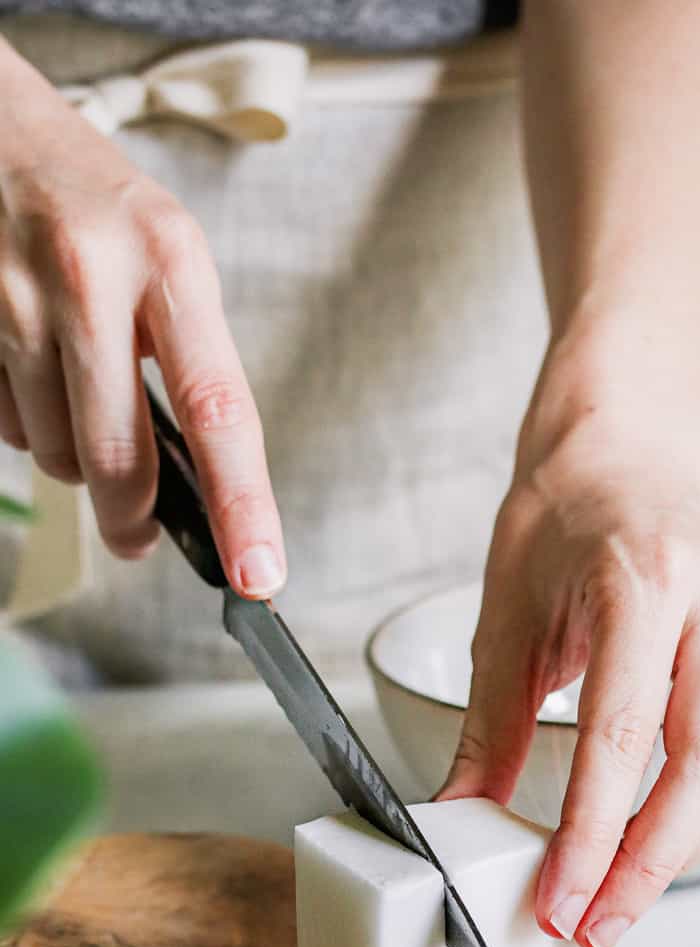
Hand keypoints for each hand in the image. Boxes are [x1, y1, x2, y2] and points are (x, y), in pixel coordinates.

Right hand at [0, 45, 284, 595]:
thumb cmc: (94, 201)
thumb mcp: (168, 254)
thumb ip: (187, 357)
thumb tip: (203, 485)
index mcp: (170, 259)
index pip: (219, 410)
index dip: (241, 505)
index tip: (259, 574)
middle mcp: (88, 274)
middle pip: (116, 459)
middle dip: (132, 517)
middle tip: (140, 536)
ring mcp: (11, 297)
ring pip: (54, 453)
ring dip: (72, 457)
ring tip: (77, 393)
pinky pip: (5, 428)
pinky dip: (26, 421)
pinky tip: (30, 367)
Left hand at [439, 358, 699, 946]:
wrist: (626, 461)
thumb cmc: (559, 526)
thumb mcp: (505, 619)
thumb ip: (488, 728)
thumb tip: (460, 822)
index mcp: (644, 580)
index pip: (624, 732)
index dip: (592, 832)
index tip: (558, 900)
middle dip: (650, 865)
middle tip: (594, 926)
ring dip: (688, 853)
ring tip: (620, 893)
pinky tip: (668, 842)